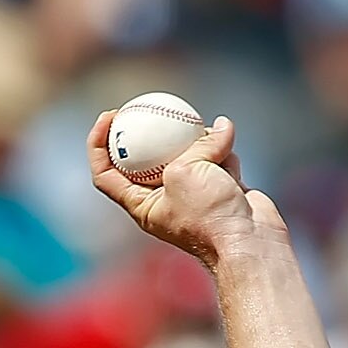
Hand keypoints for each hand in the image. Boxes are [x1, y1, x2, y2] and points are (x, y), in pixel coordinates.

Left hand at [87, 110, 287, 268]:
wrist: (250, 242)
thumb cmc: (208, 215)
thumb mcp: (184, 171)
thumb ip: (195, 144)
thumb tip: (220, 127)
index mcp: (141, 205)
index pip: (105, 174)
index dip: (98, 144)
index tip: (108, 116)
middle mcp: (163, 200)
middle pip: (145, 158)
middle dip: (148, 131)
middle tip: (149, 104)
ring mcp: (193, 193)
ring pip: (188, 152)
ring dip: (200, 141)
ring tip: (209, 135)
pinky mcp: (220, 187)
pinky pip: (217, 158)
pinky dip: (223, 153)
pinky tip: (230, 154)